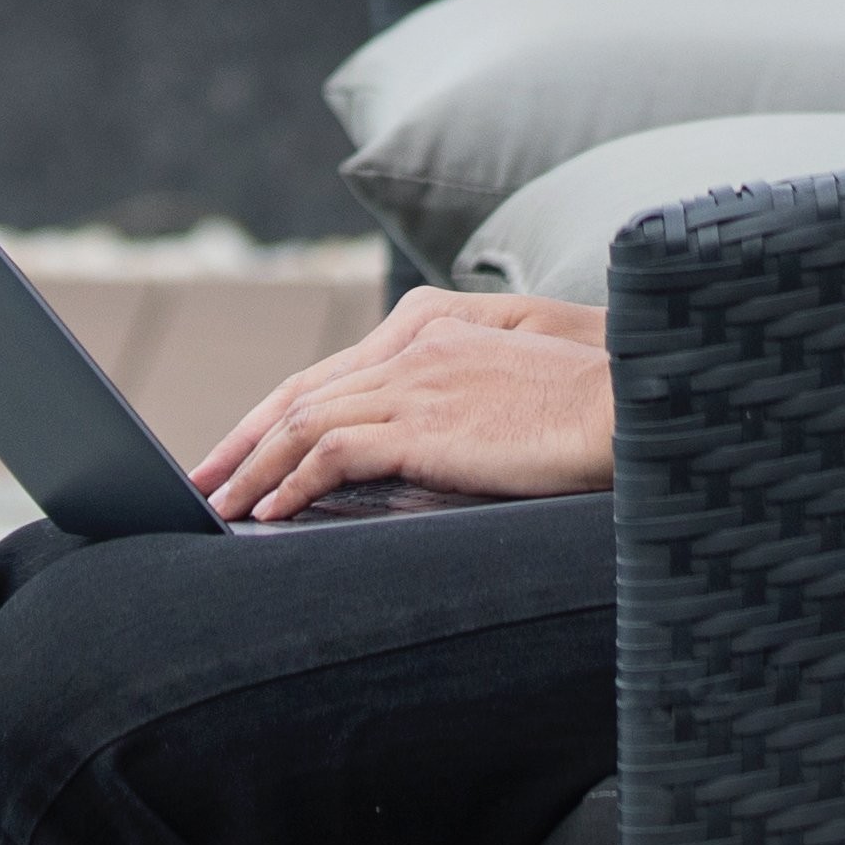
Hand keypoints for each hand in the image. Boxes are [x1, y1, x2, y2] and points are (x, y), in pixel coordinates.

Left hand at [190, 290, 615, 519]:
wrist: (641, 402)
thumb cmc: (599, 406)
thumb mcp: (519, 387)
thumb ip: (463, 398)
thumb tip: (422, 444)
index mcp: (439, 330)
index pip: (335, 373)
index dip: (279, 412)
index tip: (242, 448)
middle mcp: (418, 346)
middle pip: (305, 391)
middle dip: (245, 438)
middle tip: (202, 478)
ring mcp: (420, 381)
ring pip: (305, 422)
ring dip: (253, 468)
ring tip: (219, 506)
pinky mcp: (427, 423)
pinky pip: (332, 453)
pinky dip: (292, 483)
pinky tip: (269, 514)